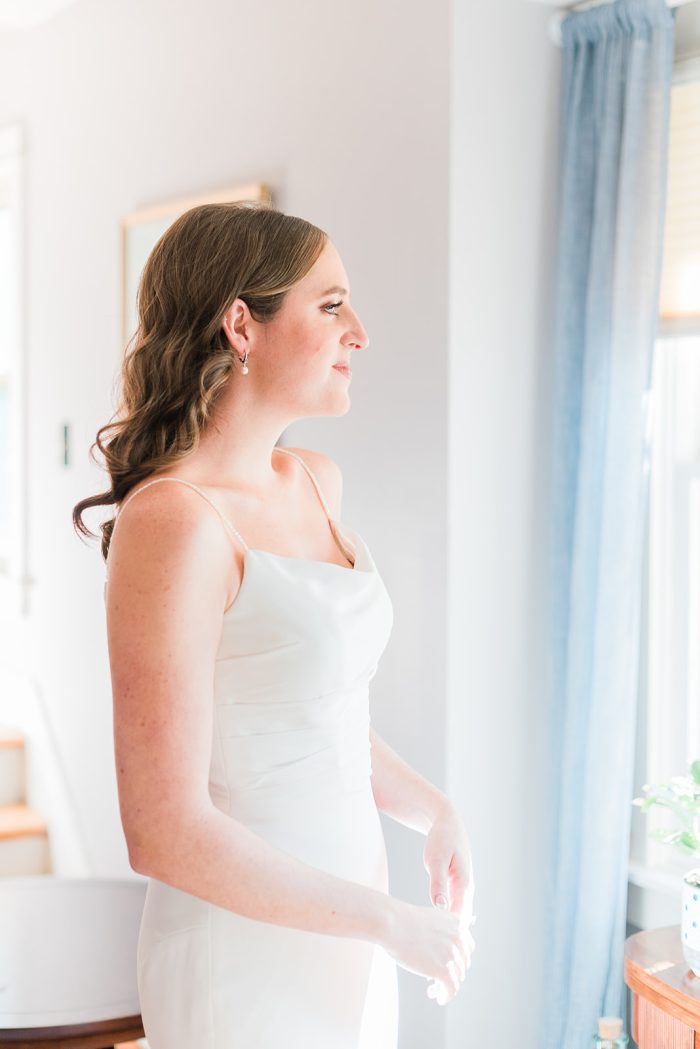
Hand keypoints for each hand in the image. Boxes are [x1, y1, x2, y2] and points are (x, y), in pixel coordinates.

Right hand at [380, 897, 471, 1004]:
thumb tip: (444, 954)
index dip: (458, 960)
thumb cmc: (403, 921)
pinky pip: (451, 989)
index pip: (468, 948)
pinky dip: (446, 996)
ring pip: (457, 978)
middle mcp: (458, 938)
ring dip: (446, 986)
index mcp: (457, 924)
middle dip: (452, 973)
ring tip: (433, 989)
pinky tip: (438, 998)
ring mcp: (452, 954)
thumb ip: (443, 932)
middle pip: (463, 964)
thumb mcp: (431, 920)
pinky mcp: (443, 969)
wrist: (392, 924)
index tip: (449, 966)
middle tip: (438, 978)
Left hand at [423, 803, 475, 1001]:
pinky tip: (438, 935)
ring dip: (451, 935)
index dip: (452, 940)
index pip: (460, 920)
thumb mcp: (436, 859)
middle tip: (441, 965)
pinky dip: (448, 923)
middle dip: (453, 943)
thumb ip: (438, 882)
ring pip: (459, 918)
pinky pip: (454, 909)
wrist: (447, 821)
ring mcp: (464, 888)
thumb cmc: (440, 839)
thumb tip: (440, 907)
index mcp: (465, 884)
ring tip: (440, 956)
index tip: (441, 956)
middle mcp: (468, 889)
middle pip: (462, 924)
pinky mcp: (456, 886)